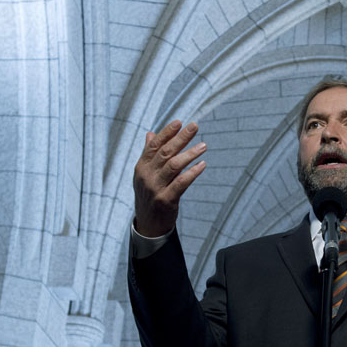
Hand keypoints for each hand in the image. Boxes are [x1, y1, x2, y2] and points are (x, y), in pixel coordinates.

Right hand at [133, 120, 206, 236]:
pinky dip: (192, 173)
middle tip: (195, 126)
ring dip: (190, 154)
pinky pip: (181, 183)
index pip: (154, 145)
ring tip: (204, 146)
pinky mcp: (165, 200)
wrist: (148, 224)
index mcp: (142, 166)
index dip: (167, 133)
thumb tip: (150, 134)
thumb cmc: (149, 194)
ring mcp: (155, 188)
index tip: (179, 122)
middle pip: (166, 152)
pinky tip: (202, 165)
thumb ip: (149, 154)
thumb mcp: (145, 174)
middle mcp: (146, 175)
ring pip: (174, 166)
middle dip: (181, 138)